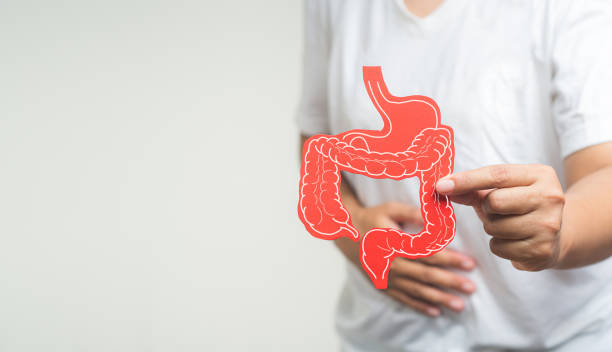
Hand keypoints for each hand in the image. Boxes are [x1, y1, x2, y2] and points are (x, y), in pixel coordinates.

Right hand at [346, 202, 475, 316]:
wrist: (346, 235)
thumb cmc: (373, 219)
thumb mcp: (391, 209)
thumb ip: (413, 213)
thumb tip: (436, 218)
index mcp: (395, 242)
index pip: (427, 253)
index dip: (449, 258)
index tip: (469, 263)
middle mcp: (391, 262)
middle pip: (425, 274)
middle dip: (450, 282)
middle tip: (471, 288)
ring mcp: (387, 277)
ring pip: (416, 290)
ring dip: (439, 298)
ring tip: (459, 305)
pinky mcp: (383, 285)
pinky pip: (403, 298)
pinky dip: (419, 305)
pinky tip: (435, 311)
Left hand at [436, 164, 565, 270]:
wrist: (559, 234)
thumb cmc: (521, 204)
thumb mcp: (504, 189)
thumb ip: (473, 188)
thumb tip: (442, 187)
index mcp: (540, 175)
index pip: (497, 175)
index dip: (466, 180)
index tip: (440, 185)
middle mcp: (550, 198)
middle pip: (494, 202)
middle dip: (486, 208)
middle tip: (497, 210)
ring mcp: (548, 226)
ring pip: (494, 227)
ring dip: (492, 228)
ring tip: (508, 224)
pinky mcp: (542, 251)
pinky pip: (499, 248)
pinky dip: (499, 245)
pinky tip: (515, 240)